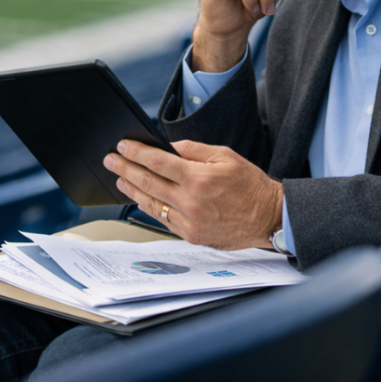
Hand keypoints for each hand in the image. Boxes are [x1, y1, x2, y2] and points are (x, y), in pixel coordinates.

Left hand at [104, 139, 283, 250]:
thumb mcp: (225, 156)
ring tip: (120, 179)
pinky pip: (164, 220)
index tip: (123, 145)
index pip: (157, 162)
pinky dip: (151, 208)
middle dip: (125, 169)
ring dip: (132, 190)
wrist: (269, 218)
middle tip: (111, 160)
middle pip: (148, 183)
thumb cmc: (250, 185)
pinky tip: (142, 199)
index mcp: (199, 178)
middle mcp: (191, 201)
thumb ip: (193, 150)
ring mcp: (190, 222)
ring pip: (152, 204)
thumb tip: (167, 147)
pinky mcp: (192, 236)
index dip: (136, 153)